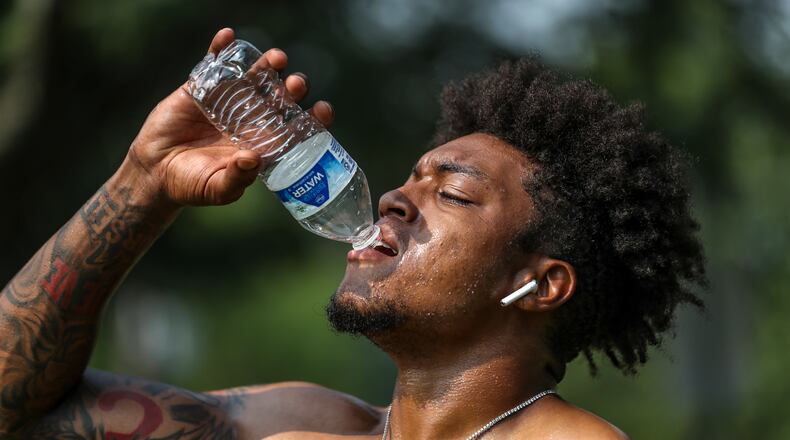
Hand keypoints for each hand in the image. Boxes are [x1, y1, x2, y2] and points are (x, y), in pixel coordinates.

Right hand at [126, 28, 334, 206]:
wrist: (155, 171)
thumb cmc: (192, 185)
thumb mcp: (217, 189)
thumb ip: (237, 178)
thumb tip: (252, 158)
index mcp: (264, 143)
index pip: (297, 128)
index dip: (314, 118)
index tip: (323, 109)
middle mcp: (252, 120)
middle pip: (282, 98)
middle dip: (294, 88)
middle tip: (296, 85)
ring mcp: (229, 102)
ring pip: (254, 77)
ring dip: (267, 65)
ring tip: (276, 58)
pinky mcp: (202, 89)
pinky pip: (214, 65)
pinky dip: (220, 49)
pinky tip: (228, 37)